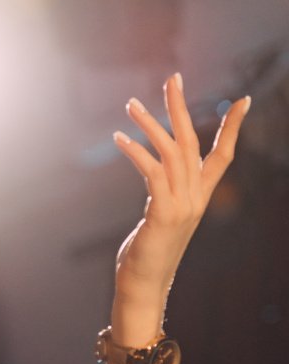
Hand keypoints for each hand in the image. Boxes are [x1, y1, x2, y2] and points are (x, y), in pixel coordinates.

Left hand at [110, 73, 249, 343]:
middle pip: (193, 143)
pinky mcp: (163, 213)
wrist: (143, 286)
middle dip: (182, 108)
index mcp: (199, 197)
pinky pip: (152, 172)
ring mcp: (182, 205)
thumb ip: (163, 196)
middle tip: (173, 78)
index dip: (232, 128)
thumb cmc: (147, 255)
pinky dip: (136, 151)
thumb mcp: (160, 219)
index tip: (244, 101)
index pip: (223, 156)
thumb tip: (157, 178)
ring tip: (132, 104)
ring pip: (172, 152)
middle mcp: (195, 197)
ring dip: (151, 125)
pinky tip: (120, 137)